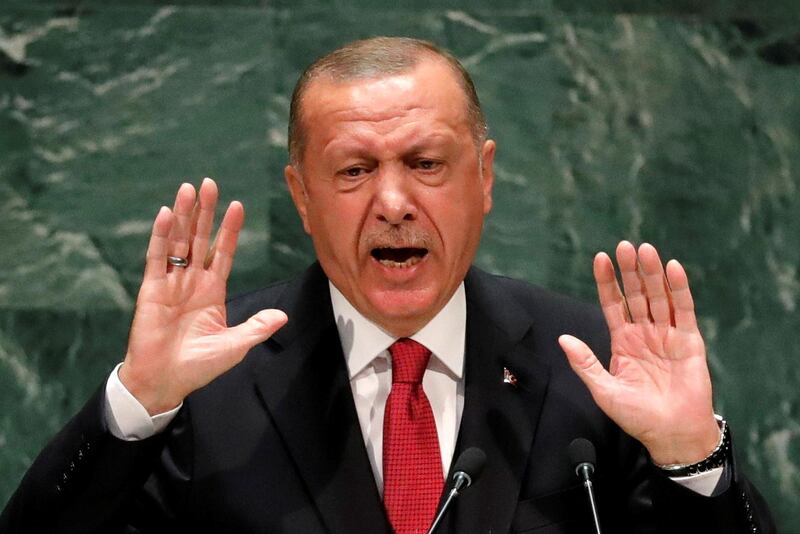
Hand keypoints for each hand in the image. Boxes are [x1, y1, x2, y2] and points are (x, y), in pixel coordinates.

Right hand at [119, 178, 286, 414]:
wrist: (164, 381)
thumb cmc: (198, 366)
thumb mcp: (234, 346)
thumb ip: (256, 327)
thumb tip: (283, 317)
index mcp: (212, 291)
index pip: (223, 252)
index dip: (230, 230)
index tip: (238, 205)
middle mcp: (192, 281)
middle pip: (200, 238)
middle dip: (206, 212)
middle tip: (210, 183)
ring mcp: (171, 283)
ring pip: (179, 241)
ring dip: (185, 215)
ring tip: (189, 189)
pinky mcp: (152, 289)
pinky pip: (157, 257)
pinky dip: (162, 235)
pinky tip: (168, 214)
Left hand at [559, 241, 719, 464]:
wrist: (671, 434)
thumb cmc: (637, 416)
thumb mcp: (603, 390)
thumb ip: (584, 363)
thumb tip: (562, 338)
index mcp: (622, 341)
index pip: (612, 304)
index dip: (606, 282)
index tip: (600, 258)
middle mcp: (644, 333)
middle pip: (635, 294)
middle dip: (629, 270)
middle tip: (624, 246)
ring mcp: (667, 334)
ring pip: (658, 297)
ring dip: (652, 273)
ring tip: (645, 249)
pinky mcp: (689, 340)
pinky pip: (684, 309)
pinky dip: (679, 289)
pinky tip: (672, 268)